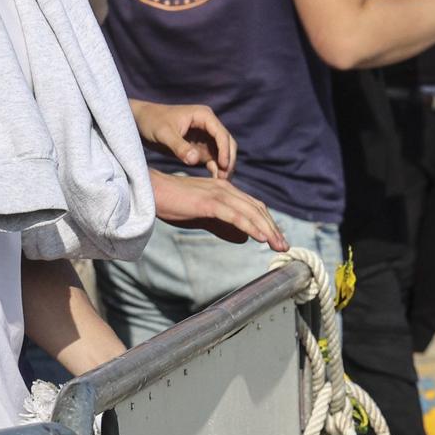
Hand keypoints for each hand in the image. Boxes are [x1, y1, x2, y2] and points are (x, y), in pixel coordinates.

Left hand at [130, 100, 236, 176]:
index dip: (225, 150)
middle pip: (227, 143)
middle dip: (228, 160)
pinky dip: (216, 169)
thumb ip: (179, 146)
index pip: (221, 133)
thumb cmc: (152, 121)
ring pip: (223, 153)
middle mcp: (208, 125)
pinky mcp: (200, 148)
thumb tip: (195, 160)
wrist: (141, 121)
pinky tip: (214, 181)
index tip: (223, 166)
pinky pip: (213, 159)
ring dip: (224, 166)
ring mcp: (205, 137)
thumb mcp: (164, 133)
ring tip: (221, 182)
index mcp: (203, 115)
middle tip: (225, 178)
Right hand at [151, 169, 286, 247]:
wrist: (151, 192)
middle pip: (257, 208)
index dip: (267, 223)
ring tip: (278, 245)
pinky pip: (234, 215)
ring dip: (267, 230)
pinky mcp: (209, 202)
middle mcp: (225, 188)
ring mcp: (217, 193)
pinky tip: (260, 238)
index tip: (276, 239)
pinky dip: (250, 226)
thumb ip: (222, 225)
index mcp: (224, 189)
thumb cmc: (172, 203)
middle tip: (284, 246)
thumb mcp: (202, 217)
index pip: (253, 206)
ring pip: (250, 211)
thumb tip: (243, 238)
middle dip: (272, 228)